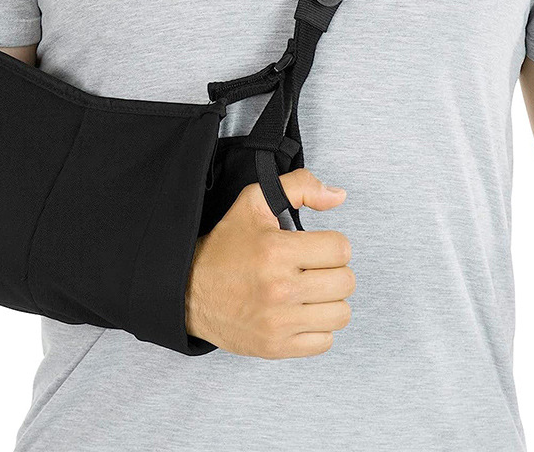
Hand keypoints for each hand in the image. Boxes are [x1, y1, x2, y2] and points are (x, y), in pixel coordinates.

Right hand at [185, 168, 353, 357]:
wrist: (188, 290)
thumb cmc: (225, 246)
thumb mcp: (255, 201)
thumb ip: (299, 186)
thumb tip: (338, 196)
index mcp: (276, 250)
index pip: (340, 249)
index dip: (332, 244)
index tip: (316, 247)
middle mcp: (279, 289)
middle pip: (345, 281)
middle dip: (333, 271)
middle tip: (313, 268)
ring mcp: (278, 322)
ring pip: (341, 313)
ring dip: (329, 300)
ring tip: (310, 291)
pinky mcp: (275, 347)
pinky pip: (325, 341)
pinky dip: (318, 327)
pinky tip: (301, 312)